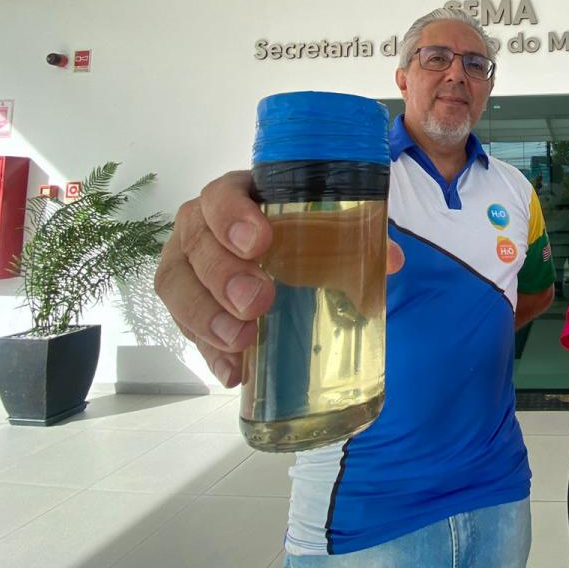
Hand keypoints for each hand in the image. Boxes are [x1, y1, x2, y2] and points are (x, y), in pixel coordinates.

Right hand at [154, 170, 403, 387]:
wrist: (284, 253)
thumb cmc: (300, 229)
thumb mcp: (329, 226)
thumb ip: (359, 237)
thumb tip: (391, 260)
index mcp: (236, 196)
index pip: (220, 195)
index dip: (231, 216)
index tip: (260, 241)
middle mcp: (201, 226)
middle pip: (196, 244)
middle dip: (223, 275)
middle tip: (258, 301)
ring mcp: (188, 265)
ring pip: (177, 286)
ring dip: (206, 316)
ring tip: (242, 341)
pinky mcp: (188, 305)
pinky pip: (186, 328)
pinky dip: (209, 352)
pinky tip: (233, 372)